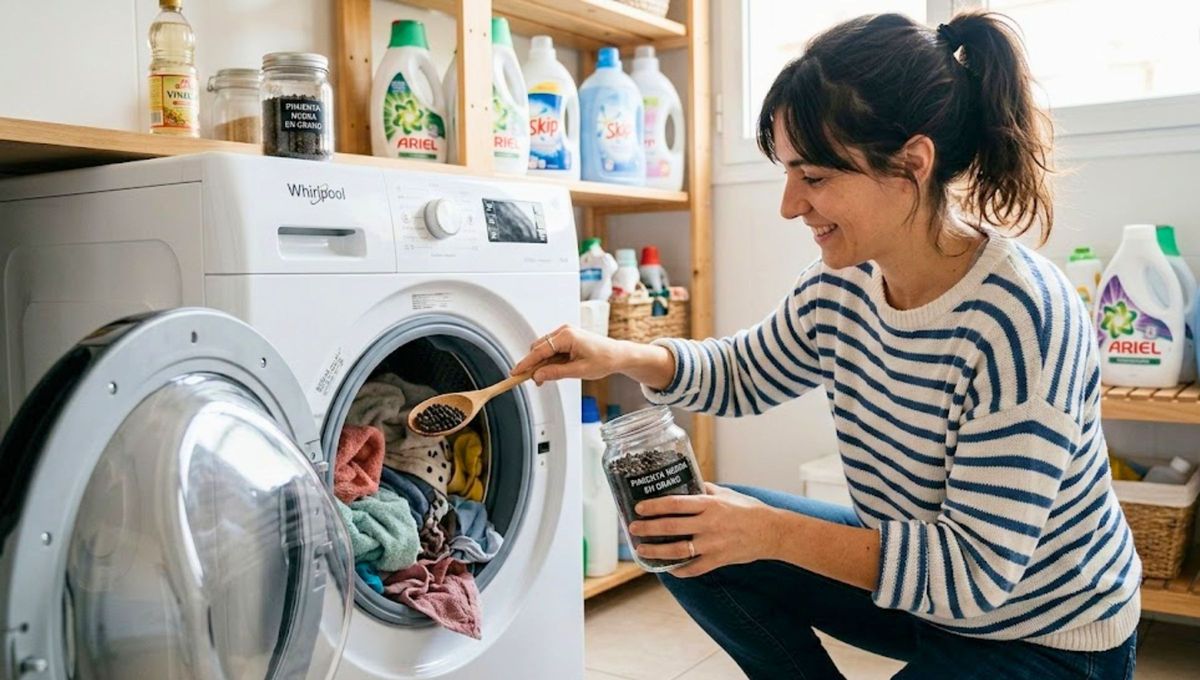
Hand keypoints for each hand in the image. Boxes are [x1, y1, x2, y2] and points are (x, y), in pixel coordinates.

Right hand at [512, 325, 626, 384]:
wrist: (618, 355)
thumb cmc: (604, 360)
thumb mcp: (579, 371)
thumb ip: (556, 373)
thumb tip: (537, 375)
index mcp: (567, 336)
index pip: (539, 351)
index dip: (526, 363)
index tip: (515, 372)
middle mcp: (564, 331)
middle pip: (538, 348)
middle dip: (534, 365)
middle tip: (536, 381)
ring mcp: (565, 333)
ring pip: (543, 349)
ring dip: (542, 364)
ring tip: (546, 378)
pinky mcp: (567, 338)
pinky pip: (551, 349)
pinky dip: (549, 360)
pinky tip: (553, 370)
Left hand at [628, 483, 781, 577]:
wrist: (772, 532)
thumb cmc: (748, 510)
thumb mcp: (726, 493)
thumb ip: (705, 490)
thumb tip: (686, 482)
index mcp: (710, 505)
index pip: (676, 504)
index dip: (655, 506)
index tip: (639, 507)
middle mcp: (709, 524)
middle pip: (672, 527)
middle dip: (648, 528)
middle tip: (633, 528)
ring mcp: (713, 544)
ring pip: (678, 550)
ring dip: (657, 551)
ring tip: (642, 550)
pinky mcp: (719, 560)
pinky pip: (694, 568)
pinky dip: (680, 570)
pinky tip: (668, 569)